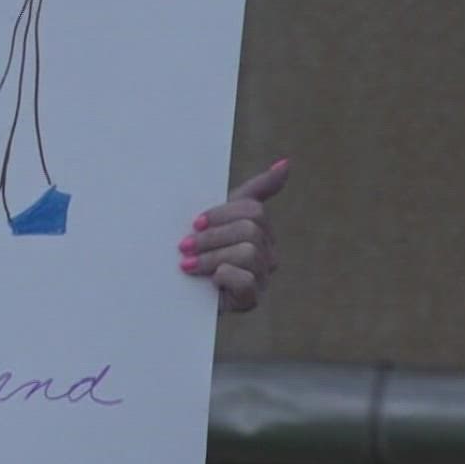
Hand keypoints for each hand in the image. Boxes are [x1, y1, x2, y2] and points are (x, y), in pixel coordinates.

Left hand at [178, 158, 286, 312]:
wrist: (178, 289)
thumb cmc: (199, 247)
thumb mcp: (218, 214)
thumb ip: (253, 190)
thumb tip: (286, 163)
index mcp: (260, 229)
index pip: (252, 210)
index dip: (221, 214)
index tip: (195, 223)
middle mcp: (267, 253)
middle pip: (250, 230)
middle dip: (211, 238)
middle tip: (184, 246)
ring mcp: (261, 277)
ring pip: (248, 253)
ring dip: (210, 258)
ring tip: (188, 265)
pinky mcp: (250, 300)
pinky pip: (246, 281)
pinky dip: (223, 277)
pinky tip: (209, 281)